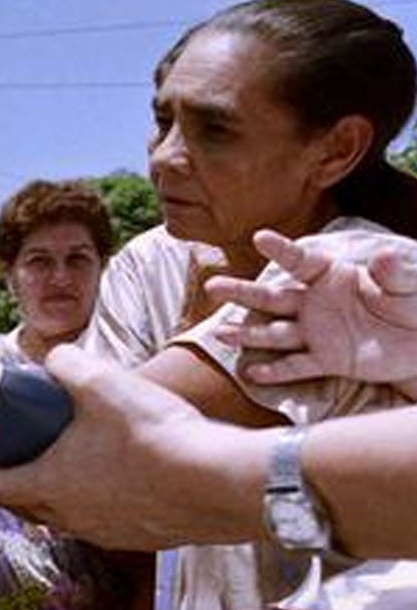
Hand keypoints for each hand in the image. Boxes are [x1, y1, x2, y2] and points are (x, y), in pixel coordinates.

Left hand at [0, 345, 256, 549]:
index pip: (0, 484)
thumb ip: (67, 364)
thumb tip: (56, 359)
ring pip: (78, 517)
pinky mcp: (147, 539)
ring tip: (88, 466)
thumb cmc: (151, 433)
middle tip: (38, 457)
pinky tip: (134, 481)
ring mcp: (111, 532)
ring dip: (74, 495)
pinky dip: (115, 504)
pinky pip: (118, 523)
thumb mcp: (100, 381)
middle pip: (36, 505)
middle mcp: (73, 516)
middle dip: (31, 481)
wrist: (221, 483)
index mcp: (49, 483)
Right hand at [206, 228, 416, 393]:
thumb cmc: (413, 304)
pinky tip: (253, 371)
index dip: (281, 251)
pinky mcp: (328, 360)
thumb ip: (394, 273)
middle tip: (212, 287)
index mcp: (331, 277)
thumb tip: (385, 256)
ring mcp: (318, 333)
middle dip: (242, 293)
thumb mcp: (409, 284)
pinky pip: (298, 366)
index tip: (259, 238)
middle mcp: (315, 304)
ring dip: (248, 333)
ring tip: (220, 332)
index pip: (301, 262)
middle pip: (272, 298)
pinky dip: (276, 371)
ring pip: (276, 333)